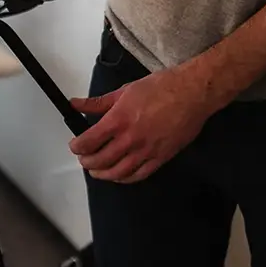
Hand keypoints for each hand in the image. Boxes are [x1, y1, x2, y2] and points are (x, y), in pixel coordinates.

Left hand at [68, 66, 214, 182]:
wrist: (191, 94)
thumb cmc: (159, 88)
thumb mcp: (124, 90)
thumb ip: (98, 102)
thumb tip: (75, 104)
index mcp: (119, 120)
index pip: (90, 141)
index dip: (77, 147)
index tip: (74, 146)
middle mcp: (131, 139)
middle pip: (101, 160)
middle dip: (87, 162)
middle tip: (83, 159)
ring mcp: (147, 151)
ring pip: (119, 172)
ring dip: (103, 174)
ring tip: (96, 171)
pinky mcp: (161, 158)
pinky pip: (139, 175)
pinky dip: (125, 179)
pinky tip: (119, 176)